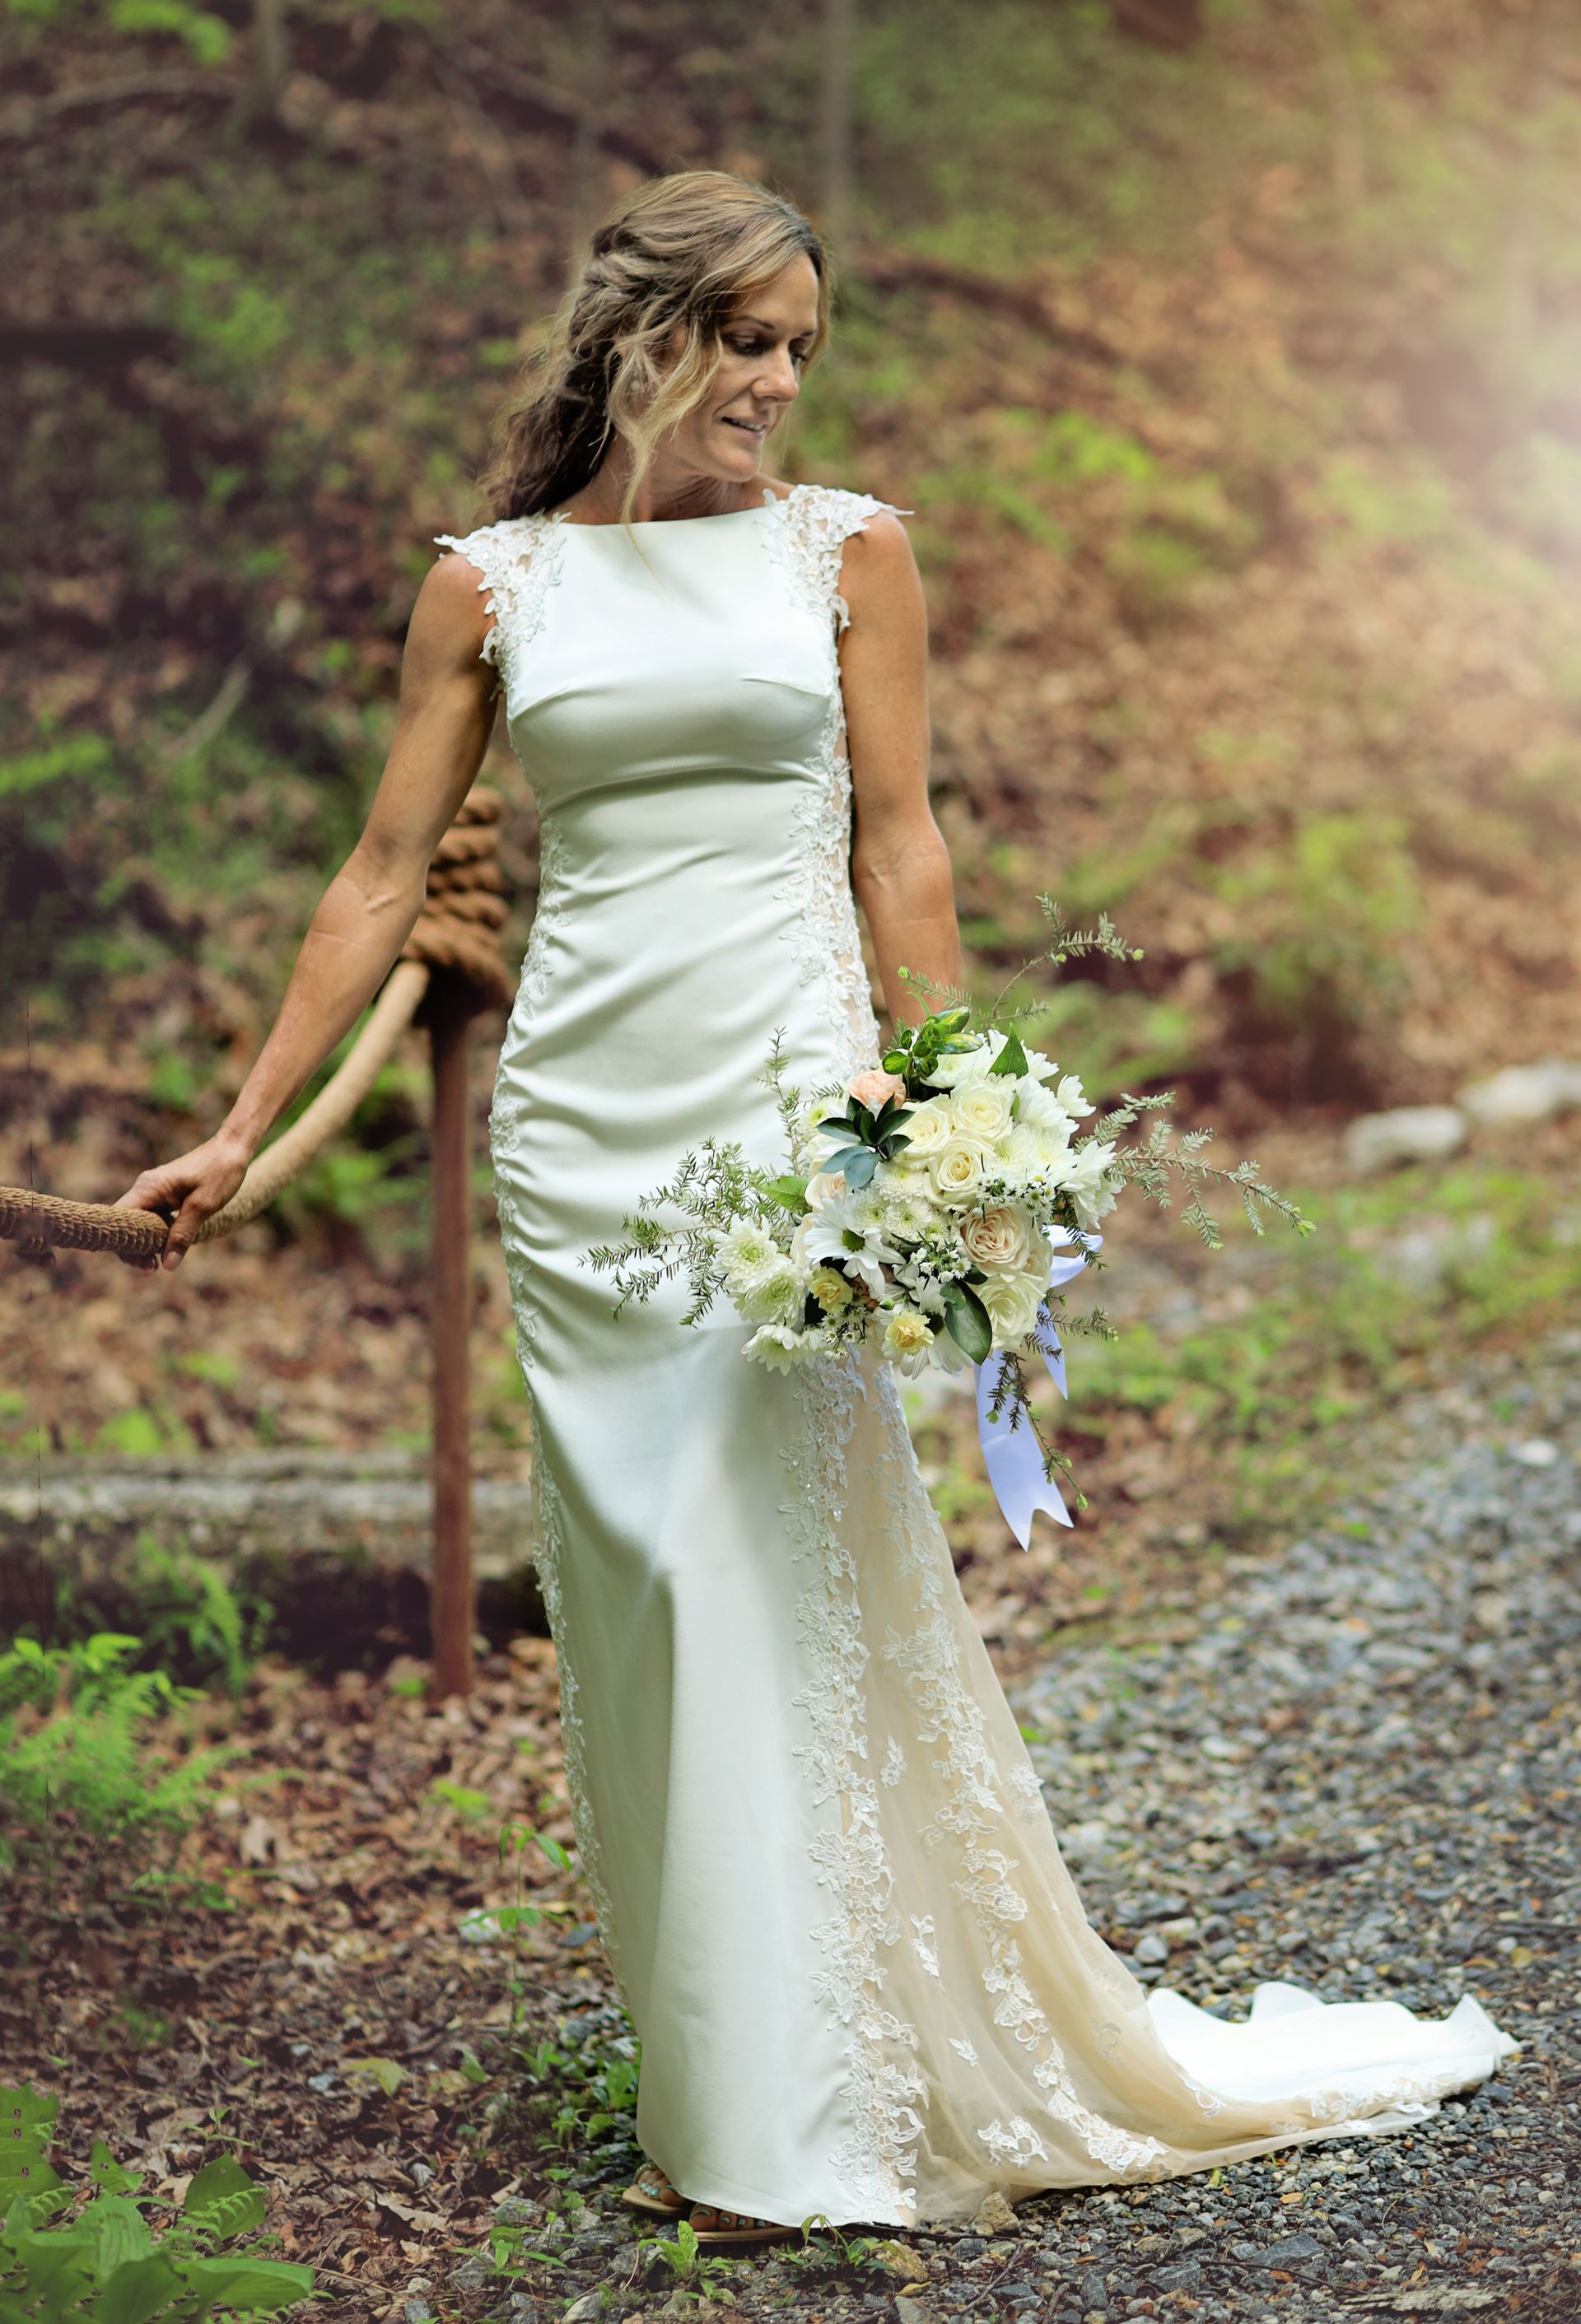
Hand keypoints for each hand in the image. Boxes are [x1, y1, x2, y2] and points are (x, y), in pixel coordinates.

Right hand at [114, 1128, 252, 1270]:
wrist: (233, 1148)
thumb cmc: (220, 1173)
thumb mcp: (202, 1207)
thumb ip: (183, 1235)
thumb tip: (167, 1265)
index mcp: (149, 1187)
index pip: (119, 1218)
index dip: (123, 1243)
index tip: (141, 1263)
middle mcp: (146, 1187)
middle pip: (126, 1222)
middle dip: (134, 1247)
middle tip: (151, 1269)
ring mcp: (154, 1190)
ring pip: (139, 1221)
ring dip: (145, 1242)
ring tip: (157, 1264)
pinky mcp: (165, 1193)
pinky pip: (152, 1217)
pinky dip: (155, 1233)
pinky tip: (165, 1248)